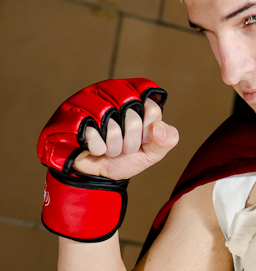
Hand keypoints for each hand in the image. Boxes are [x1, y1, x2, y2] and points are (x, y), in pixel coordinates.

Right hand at [37, 79, 176, 241]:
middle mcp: (114, 96)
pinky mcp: (75, 117)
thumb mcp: (151, 153)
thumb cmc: (124, 158)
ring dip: (113, 148)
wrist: (97, 174)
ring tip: (109, 147)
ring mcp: (93, 104)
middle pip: (133, 119)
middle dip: (130, 143)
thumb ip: (165, 141)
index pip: (153, 109)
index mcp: (136, 100)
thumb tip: (158, 128)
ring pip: (113, 128)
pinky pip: (95, 137)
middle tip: (123, 146)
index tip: (142, 139)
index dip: (148, 132)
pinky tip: (94, 147)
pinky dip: (98, 149)